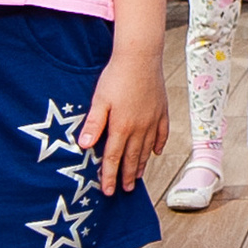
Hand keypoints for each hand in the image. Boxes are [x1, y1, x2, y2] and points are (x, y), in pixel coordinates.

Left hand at [77, 44, 168, 192]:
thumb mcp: (99, 100)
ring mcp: (153, 120)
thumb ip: (94, 123)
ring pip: (147, 149)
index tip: (108, 190)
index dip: (110, 176)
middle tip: (125, 190)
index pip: (114, 157)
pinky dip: (159, 145)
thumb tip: (85, 146)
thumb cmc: (116, 77)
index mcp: (122, 127)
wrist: (141, 58)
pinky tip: (156, 152)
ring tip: (138, 176)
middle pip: (132, 158)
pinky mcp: (162, 111)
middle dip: (127, 176)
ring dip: (142, 165)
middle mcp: (139, 128)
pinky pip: (162, 134)